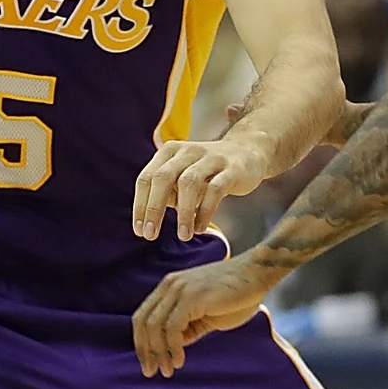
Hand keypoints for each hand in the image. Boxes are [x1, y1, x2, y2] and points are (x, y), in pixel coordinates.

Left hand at [131, 256, 277, 376]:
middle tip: (151, 372)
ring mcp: (180, 289)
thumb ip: (188, 328)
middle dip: (144, 350)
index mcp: (169, 287)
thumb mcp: (206, 315)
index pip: (143, 316)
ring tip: (168, 370)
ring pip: (155, 326)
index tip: (148, 363)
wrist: (258, 274)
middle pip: (143, 321)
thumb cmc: (237, 295)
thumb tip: (173, 346)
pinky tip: (180, 360)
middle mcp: (170, 285)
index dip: (141, 342)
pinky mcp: (192, 296)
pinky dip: (173, 347)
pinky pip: (172, 327)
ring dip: (159, 352)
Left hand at [132, 135, 273, 239]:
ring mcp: (210, 158)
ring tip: (183, 236)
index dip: (140, 205)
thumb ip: (165, 193)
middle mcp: (187, 151)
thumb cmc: (208, 172)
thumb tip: (148, 220)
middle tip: (150, 235)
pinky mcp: (231, 169)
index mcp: (169, 152)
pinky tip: (200, 228)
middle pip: (163, 178)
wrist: (248, 153)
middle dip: (154, 209)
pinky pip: (215, 190)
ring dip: (183, 213)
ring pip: (189, 183)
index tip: (139, 231)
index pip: (147, 178)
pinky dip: (205, 211)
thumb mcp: (182, 177)